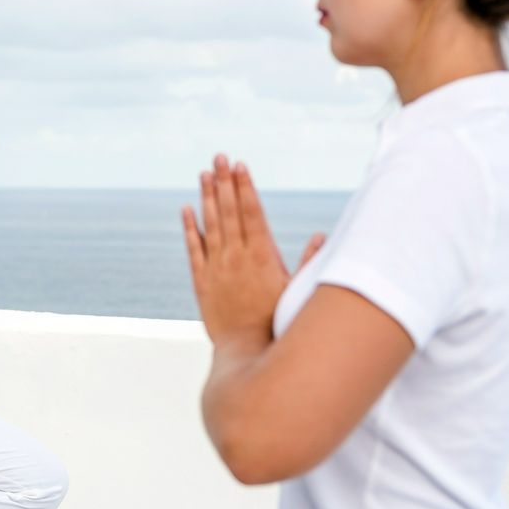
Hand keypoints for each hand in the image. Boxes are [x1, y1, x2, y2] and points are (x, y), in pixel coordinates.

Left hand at [182, 155, 303, 349]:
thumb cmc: (277, 323)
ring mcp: (216, 268)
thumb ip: (307, 262)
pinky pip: (193, 249)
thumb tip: (321, 236)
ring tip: (204, 173)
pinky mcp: (201, 282)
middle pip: (229, 211)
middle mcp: (236, 257)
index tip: (239, 165)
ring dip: (207, 197)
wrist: (246, 351)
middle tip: (219, 157)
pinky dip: (190, 228)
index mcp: (262, 255)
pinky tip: (186, 209)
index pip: (251, 212)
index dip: (244, 186)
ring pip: (210, 225)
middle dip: (225, 182)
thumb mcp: (297, 291)